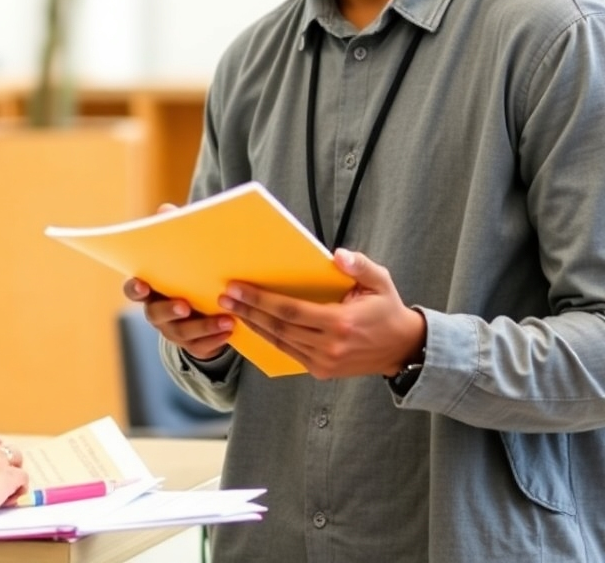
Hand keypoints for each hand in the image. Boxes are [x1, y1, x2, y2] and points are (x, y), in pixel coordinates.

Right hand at [123, 273, 233, 363]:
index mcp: (150, 292)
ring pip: (181, 332)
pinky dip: (215, 339)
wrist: (202, 312)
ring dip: (204, 326)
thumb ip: (184, 263)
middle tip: (185, 306)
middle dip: (170, 310)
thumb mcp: (184, 273)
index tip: (143, 285)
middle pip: (155, 314)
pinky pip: (199, 346)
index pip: (132, 290)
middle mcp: (156, 312)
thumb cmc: (190, 282)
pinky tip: (229, 331)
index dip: (135, 289)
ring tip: (226, 320)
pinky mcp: (189, 345)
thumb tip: (199, 235)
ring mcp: (171, 330)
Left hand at [217, 249, 425, 379]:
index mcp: (341, 323)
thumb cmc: (387, 309)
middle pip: (279, 327)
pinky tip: (253, 325)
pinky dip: (269, 338)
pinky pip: (288, 352)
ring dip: (253, 325)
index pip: (291, 311)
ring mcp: (325, 362)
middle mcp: (330, 346)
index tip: (237, 288)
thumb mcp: (380, 281)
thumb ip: (359, 266)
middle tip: (225, 297)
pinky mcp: (322, 371)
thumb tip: (336, 255)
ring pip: (280, 342)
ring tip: (231, 309)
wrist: (403, 349)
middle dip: (249, 311)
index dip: (261, 300)